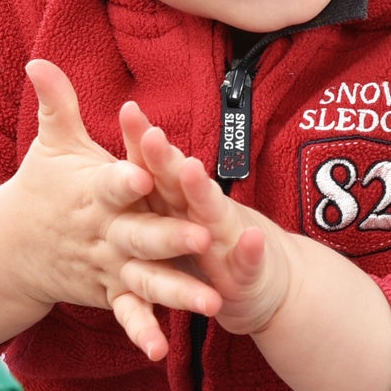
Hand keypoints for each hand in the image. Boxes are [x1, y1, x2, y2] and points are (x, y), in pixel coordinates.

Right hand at [0, 60, 219, 360]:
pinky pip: (129, 315)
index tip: (142, 173)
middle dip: (168, 238)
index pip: (112, 183)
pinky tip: (162, 351)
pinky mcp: (110, 292)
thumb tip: (39, 60)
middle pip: (138, 236)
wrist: (14, 246)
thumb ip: (58, 103)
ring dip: (176, 294)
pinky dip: (143, 332)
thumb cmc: (42, 187)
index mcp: (94, 193)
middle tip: (199, 237)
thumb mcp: (52, 144)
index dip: (126, 178)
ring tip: (211, 304)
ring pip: (145, 281)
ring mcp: (108, 267)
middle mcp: (104, 233)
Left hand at [117, 104, 295, 336]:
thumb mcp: (175, 214)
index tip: (127, 112)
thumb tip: (129, 140)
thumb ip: (152, 180)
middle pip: (178, 182)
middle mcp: (200, 212)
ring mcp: (226, 239)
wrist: (263, 279)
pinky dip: (251, 250)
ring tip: (192, 169)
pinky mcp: (247, 272)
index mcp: (176, 201)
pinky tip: (253, 238)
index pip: (155, 166)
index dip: (141, 141)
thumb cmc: (210, 242)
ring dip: (202, 192)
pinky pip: (247, 262)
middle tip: (150, 134)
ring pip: (211, 213)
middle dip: (164, 159)